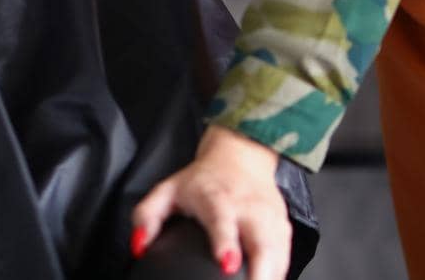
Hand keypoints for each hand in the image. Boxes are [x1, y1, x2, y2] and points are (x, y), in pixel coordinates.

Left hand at [131, 124, 292, 279]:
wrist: (240, 157)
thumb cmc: (203, 180)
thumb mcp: (168, 191)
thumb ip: (148, 217)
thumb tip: (138, 245)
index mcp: (217, 199)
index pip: (223, 221)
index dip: (226, 243)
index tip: (227, 263)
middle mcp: (247, 209)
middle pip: (261, 243)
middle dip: (261, 272)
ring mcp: (268, 219)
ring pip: (278, 253)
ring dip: (271, 276)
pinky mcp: (282, 229)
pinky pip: (285, 259)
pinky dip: (278, 274)